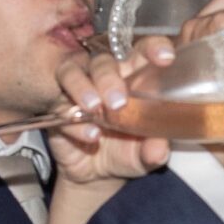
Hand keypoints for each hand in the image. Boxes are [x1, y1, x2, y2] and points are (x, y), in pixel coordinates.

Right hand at [53, 37, 176, 180]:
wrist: (96, 175)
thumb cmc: (126, 151)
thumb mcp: (145, 155)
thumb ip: (153, 150)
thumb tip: (159, 149)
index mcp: (134, 78)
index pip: (142, 52)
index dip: (153, 48)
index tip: (165, 58)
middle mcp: (106, 78)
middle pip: (103, 61)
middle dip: (109, 78)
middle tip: (118, 102)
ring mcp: (79, 89)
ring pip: (72, 72)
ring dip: (82, 88)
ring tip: (95, 108)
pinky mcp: (58, 108)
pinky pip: (60, 106)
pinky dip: (75, 122)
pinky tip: (90, 135)